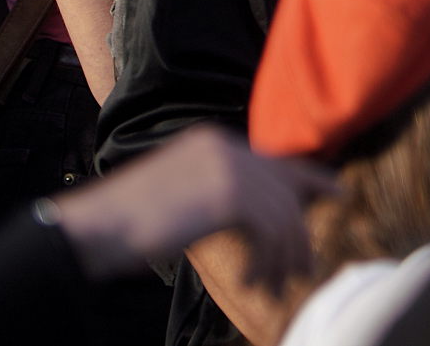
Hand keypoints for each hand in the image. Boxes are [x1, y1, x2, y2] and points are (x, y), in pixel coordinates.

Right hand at [44, 126, 331, 284]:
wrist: (93, 228)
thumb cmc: (126, 225)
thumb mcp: (179, 196)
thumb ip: (218, 194)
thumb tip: (259, 216)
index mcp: (212, 141)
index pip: (273, 158)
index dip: (307, 178)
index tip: (336, 192)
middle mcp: (225, 146)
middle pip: (285, 185)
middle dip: (299, 229)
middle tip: (307, 266)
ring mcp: (229, 165)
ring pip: (281, 214)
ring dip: (281, 258)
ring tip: (275, 288)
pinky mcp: (229, 191)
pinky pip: (270, 229)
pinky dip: (266, 262)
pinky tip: (252, 283)